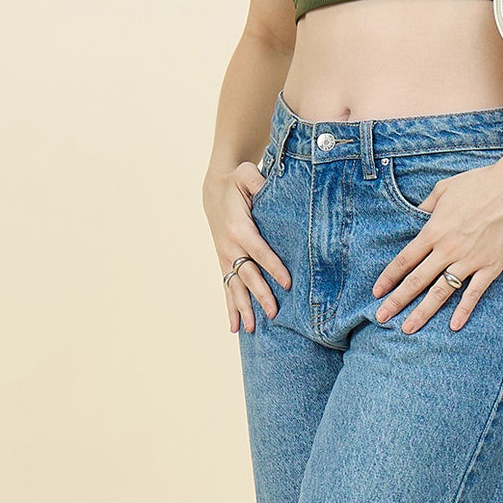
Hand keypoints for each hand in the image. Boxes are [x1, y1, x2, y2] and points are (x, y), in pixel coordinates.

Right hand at [203, 164, 290, 332]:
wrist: (214, 190)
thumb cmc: (236, 182)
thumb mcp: (247, 174)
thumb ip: (258, 181)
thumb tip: (271, 187)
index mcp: (239, 227)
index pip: (259, 250)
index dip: (273, 266)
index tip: (288, 283)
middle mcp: (230, 246)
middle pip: (247, 274)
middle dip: (260, 294)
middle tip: (274, 312)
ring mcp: (225, 257)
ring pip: (235, 286)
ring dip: (243, 308)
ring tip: (252, 328)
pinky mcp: (224, 262)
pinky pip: (227, 288)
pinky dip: (231, 307)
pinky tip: (235, 327)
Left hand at [373, 161, 502, 332]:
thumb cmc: (478, 184)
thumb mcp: (443, 190)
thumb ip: (426, 206)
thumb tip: (415, 214)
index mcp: (433, 231)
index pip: (404, 260)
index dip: (388, 278)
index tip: (377, 292)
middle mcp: (447, 249)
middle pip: (416, 281)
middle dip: (397, 301)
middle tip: (382, 317)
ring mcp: (469, 260)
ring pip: (440, 292)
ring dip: (422, 312)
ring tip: (408, 328)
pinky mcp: (490, 266)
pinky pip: (474, 293)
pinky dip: (464, 310)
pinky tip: (453, 326)